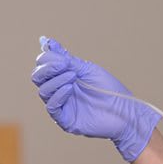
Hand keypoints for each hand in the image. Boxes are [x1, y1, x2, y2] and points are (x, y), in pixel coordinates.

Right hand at [31, 37, 160, 161]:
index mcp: (63, 77)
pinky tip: (69, 88)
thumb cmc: (109, 89)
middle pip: (37, 78)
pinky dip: (58, 94)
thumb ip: (66, 58)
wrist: (125, 111)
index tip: (61, 57)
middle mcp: (59, 91)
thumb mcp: (87, 69)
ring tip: (73, 76)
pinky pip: (52, 107)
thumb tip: (48, 43)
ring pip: (43, 91)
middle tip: (63, 64)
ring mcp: (62, 106)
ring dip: (56, 79)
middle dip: (47, 68)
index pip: (43, 66)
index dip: (47, 59)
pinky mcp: (65, 120)